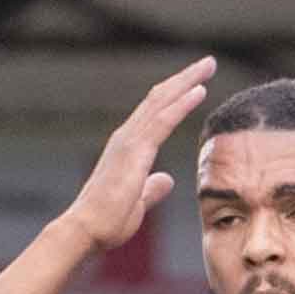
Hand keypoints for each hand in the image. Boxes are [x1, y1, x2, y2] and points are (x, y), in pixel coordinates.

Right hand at [67, 58, 215, 251]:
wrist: (86, 231)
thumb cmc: (107, 222)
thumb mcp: (137, 203)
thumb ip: (152, 189)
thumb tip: (166, 179)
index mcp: (128, 147)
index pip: (156, 113)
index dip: (177, 95)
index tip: (198, 82)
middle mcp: (127, 137)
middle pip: (160, 98)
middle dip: (185, 78)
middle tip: (207, 62)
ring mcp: (129, 141)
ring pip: (162, 102)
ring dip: (187, 81)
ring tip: (208, 65)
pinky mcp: (135, 152)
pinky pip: (163, 121)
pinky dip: (182, 103)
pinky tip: (200, 91)